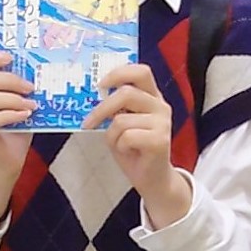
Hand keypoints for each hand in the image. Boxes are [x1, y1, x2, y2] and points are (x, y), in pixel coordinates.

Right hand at [0, 48, 33, 218]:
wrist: (7, 162)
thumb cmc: (15, 131)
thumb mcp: (18, 104)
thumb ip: (20, 89)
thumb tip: (40, 69)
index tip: (10, 57)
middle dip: (8, 80)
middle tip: (30, 86)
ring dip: (11, 99)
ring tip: (31, 104)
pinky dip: (10, 115)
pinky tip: (26, 116)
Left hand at [91, 63, 190, 221]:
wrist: (152, 179)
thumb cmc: (134, 150)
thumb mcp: (121, 123)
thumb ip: (114, 108)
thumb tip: (94, 95)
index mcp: (152, 97)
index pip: (140, 71)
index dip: (119, 73)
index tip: (100, 84)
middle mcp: (160, 106)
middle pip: (126, 93)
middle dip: (102, 108)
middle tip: (88, 122)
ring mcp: (162, 122)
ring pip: (122, 120)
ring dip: (112, 136)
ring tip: (120, 145)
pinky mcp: (160, 140)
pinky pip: (127, 137)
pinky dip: (120, 147)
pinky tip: (129, 153)